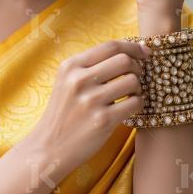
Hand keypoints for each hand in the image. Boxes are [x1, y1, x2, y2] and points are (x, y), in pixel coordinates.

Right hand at [29, 40, 151, 173]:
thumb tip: (129, 52)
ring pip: (132, 81)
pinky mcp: (102, 120)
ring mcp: (90, 100)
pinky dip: (138, 104)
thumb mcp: (67, 82)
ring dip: (138, 88)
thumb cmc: (64, 113)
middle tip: (135, 78)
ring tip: (130, 95)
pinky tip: (129, 108)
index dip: (133, 47)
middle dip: (137, 67)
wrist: (48, 147)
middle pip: (124, 60)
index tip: (144, 52)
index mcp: (71, 66)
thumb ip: (91, 66)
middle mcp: (79, 80)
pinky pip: (135, 103)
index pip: (110, 46)